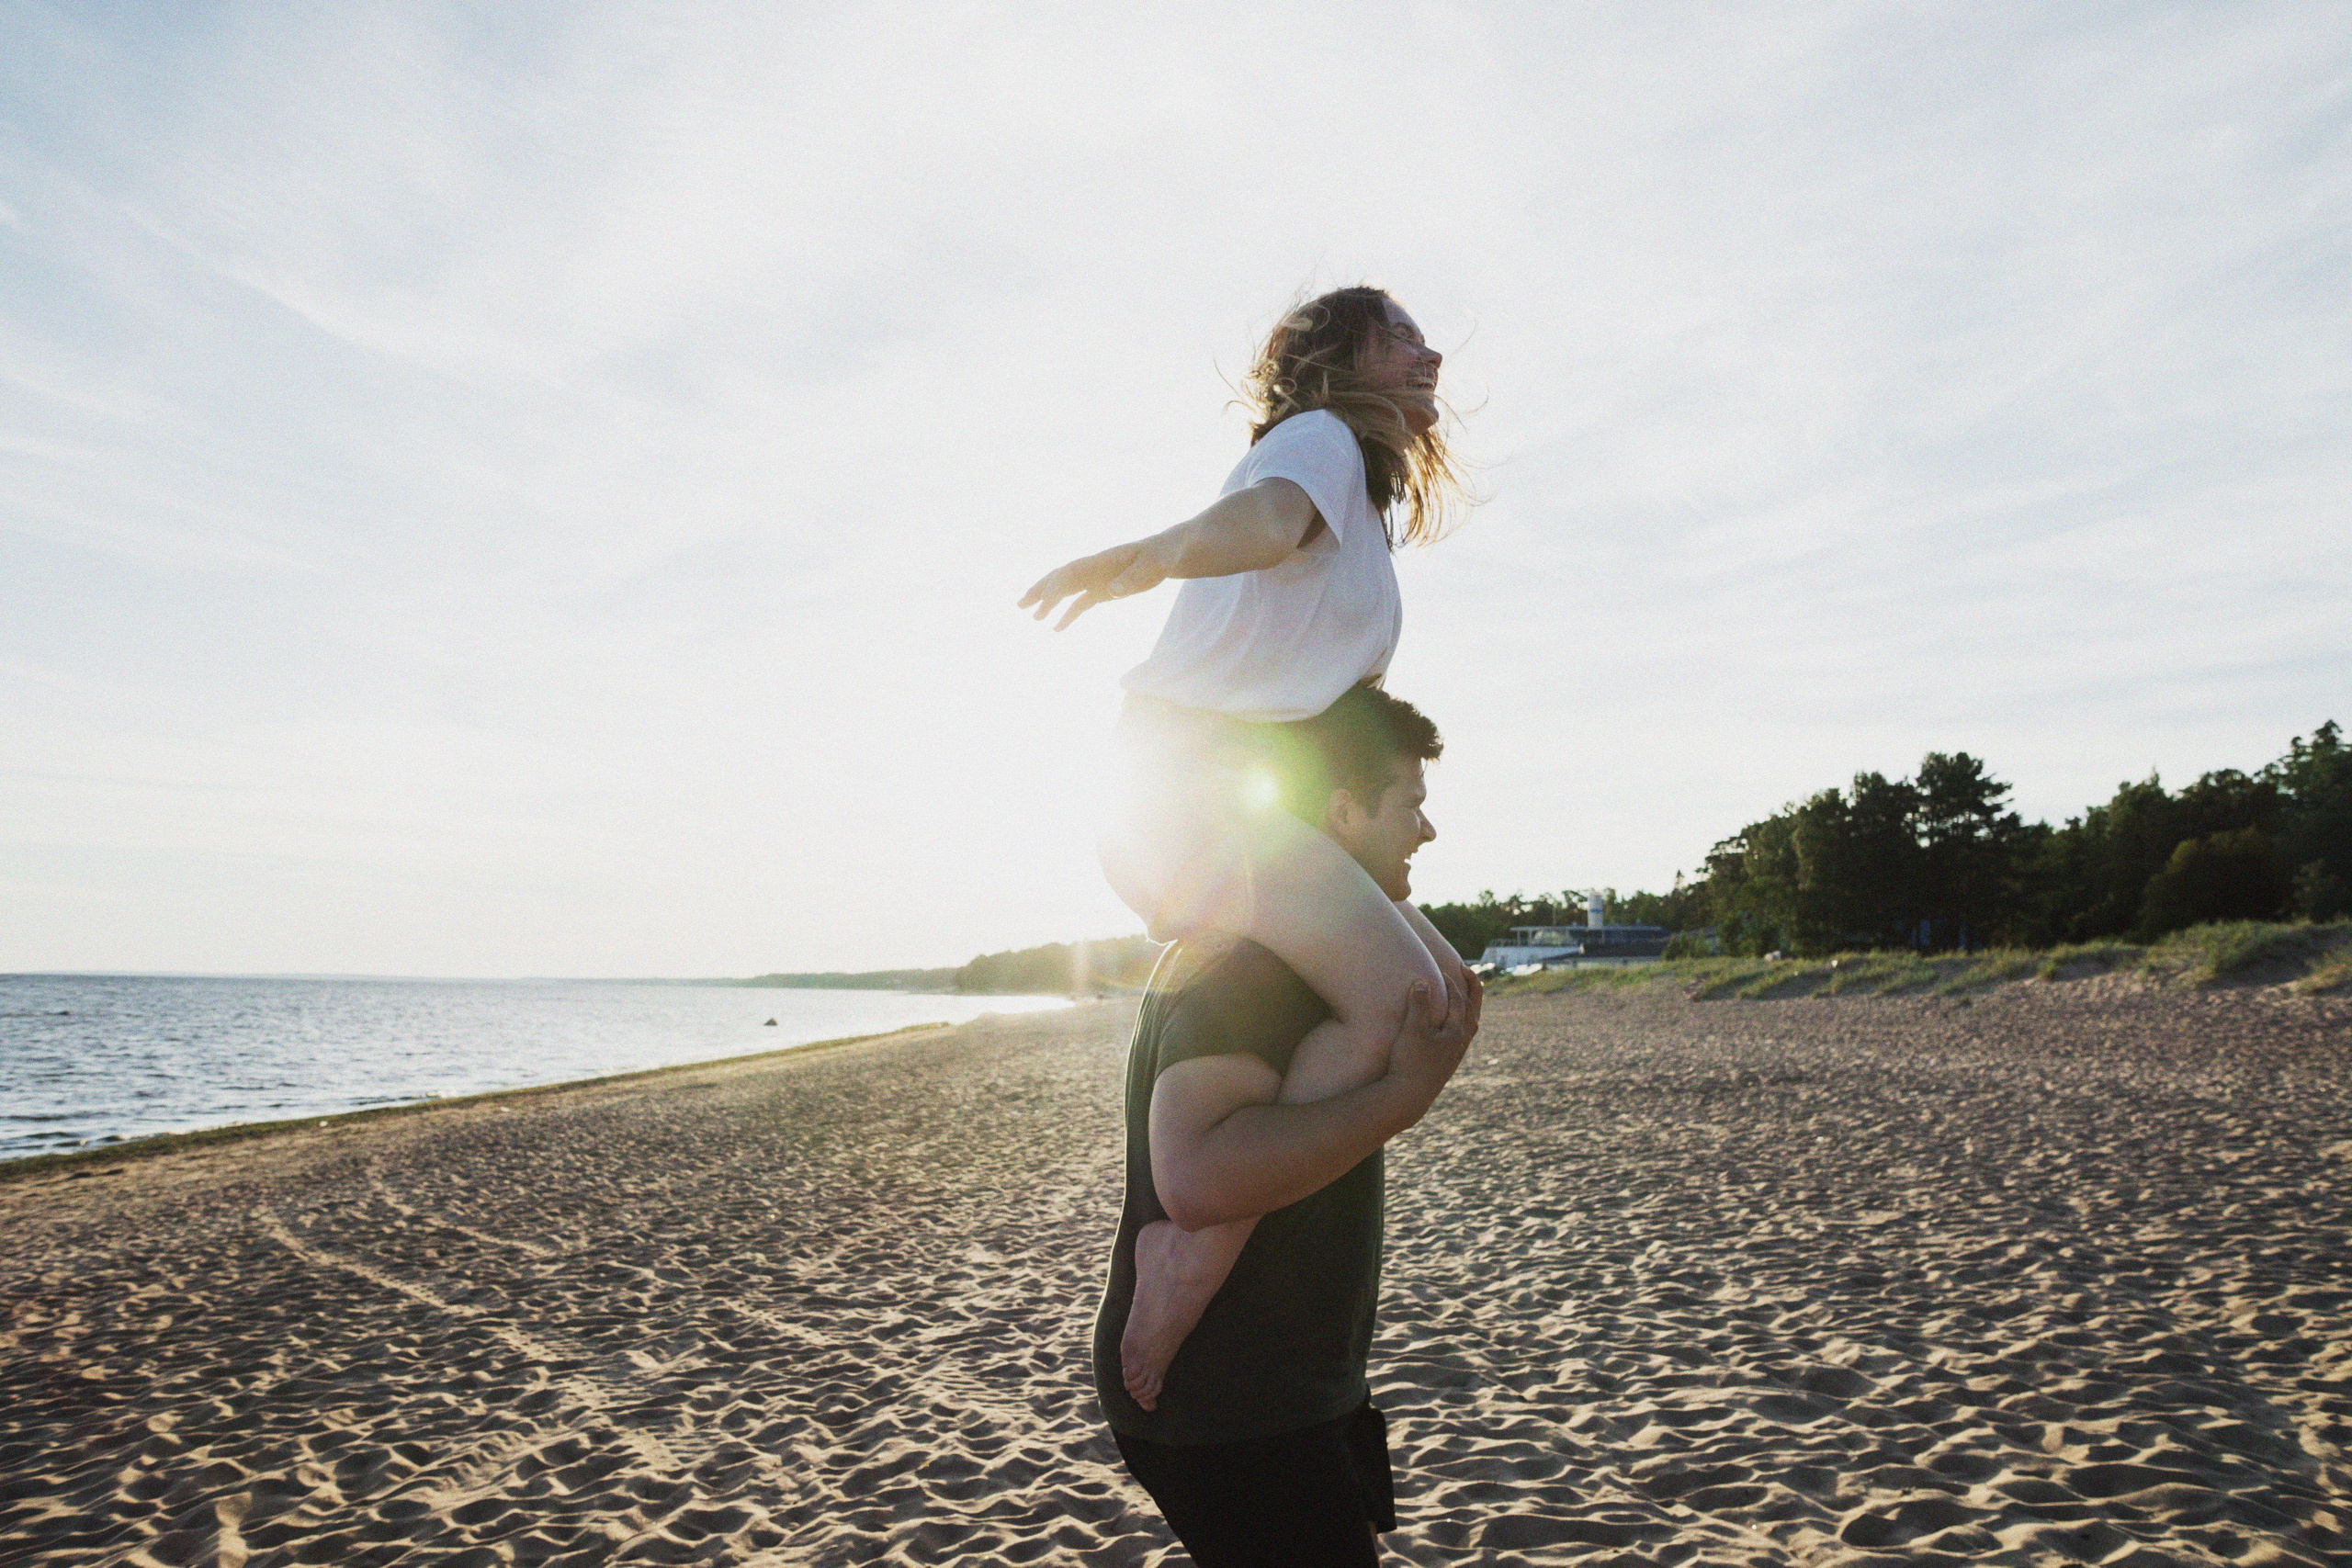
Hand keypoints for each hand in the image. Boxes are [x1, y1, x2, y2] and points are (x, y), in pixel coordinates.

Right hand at [1018, 538, 1169, 628]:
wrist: (1170, 553)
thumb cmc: (1162, 556)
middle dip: (1040, 590)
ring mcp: (1096, 579)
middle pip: (1060, 578)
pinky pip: (1080, 603)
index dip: (1056, 587)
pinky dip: (1067, 615)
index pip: (1071, 572)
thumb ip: (1132, 577)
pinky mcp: (1103, 590)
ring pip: (1066, 589)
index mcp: (1102, 560)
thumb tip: (1111, 590)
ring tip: (1032, 616)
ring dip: (1047, 601)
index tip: (1043, 604)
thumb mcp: (1154, 566)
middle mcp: (1094, 568)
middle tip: (1021, 605)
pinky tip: (1056, 628)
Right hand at [1387, 970, 1478, 1112]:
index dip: (1450, 981)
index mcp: (1457, 1032)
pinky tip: (1448, 1025)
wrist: (1408, 1097)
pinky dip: (1460, 1023)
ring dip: (1469, 1008)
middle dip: (1471, 989)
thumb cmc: (1409, 1061)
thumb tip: (1424, 981)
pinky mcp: (1446, 1065)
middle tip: (1465, 971)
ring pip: (1470, 1026)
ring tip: (1463, 997)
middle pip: (1473, 1010)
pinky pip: (1461, 1037)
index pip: (1459, 999)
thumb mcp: (1412, 1029)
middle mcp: (1461, 1043)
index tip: (1439, 969)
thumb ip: (1419, 1004)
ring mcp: (1455, 1055)